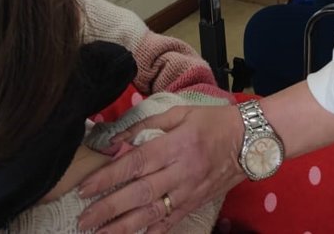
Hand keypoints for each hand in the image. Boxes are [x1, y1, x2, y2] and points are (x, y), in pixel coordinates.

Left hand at [75, 104, 245, 233]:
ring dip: (123, 227)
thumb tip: (115, 138)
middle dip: (108, 209)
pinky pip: (171, 222)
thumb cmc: (213, 122)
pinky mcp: (196, 204)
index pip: (135, 163)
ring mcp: (189, 191)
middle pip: (139, 193)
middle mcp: (181, 171)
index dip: (108, 177)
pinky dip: (152, 233)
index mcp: (175, 145)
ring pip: (152, 214)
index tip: (84, 189)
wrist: (251, 141)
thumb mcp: (180, 112)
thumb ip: (146, 124)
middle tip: (83, 220)